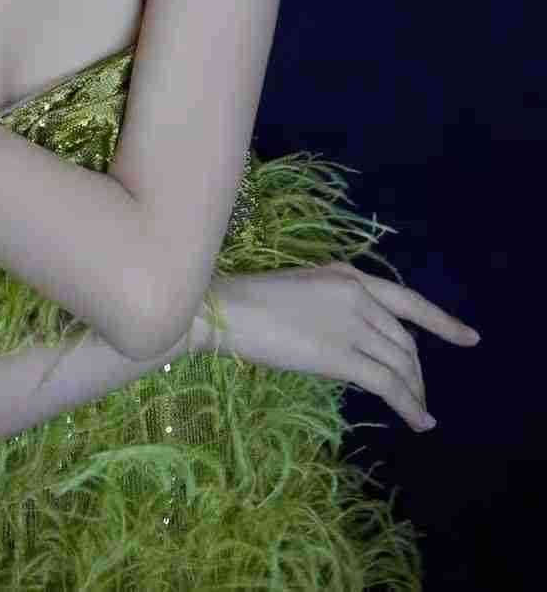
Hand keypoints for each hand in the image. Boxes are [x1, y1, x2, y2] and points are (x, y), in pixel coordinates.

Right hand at [201, 261, 479, 432]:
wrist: (225, 309)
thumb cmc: (251, 302)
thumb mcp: (305, 292)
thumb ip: (337, 308)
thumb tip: (359, 343)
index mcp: (347, 274)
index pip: (407, 300)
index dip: (441, 321)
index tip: (469, 338)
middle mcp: (357, 294)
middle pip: (405, 340)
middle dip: (418, 371)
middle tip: (420, 395)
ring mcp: (351, 323)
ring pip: (401, 363)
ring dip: (416, 392)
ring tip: (421, 414)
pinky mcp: (341, 354)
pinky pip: (388, 385)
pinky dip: (409, 405)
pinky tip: (418, 421)